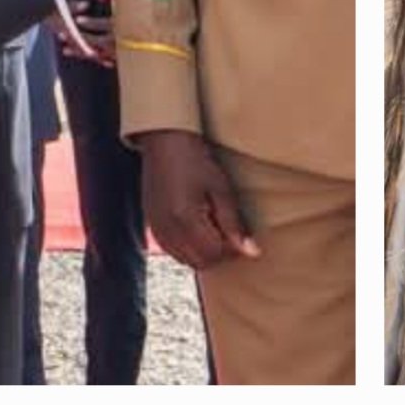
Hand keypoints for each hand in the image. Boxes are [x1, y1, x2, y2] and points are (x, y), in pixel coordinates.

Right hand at [139, 129, 259, 269]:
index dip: (232, 249)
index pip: (214, 254)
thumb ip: (234, 224)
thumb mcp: (221, 189)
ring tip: (212, 226)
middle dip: (219, 253)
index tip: (239, 233)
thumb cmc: (195, 160)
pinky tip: (197, 227)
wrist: (165, 142)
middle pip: (201, 263)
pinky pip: (173, 252)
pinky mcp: (152, 227)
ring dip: (204, 252)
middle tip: (228, 230)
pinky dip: (189, 248)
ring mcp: (157, 230)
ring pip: (187, 261)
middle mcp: (167, 230)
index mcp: (185, 219)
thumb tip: (252, 253)